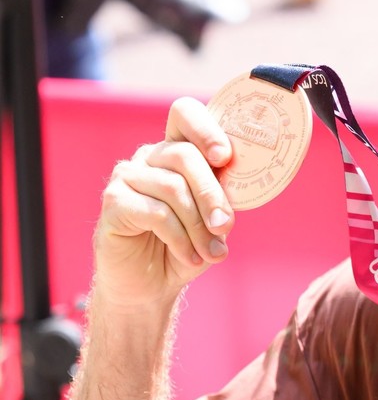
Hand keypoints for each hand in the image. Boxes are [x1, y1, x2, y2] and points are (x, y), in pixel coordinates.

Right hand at [93, 96, 235, 308]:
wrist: (152, 285)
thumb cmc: (188, 245)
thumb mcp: (214, 218)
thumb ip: (224, 194)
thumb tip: (242, 183)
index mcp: (177, 150)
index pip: (185, 114)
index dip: (206, 129)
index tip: (225, 156)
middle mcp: (150, 156)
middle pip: (184, 155)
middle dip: (212, 194)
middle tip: (225, 226)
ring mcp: (127, 176)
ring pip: (173, 187)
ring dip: (198, 225)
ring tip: (211, 253)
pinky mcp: (113, 202)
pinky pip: (155, 212)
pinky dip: (180, 238)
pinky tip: (189, 256)